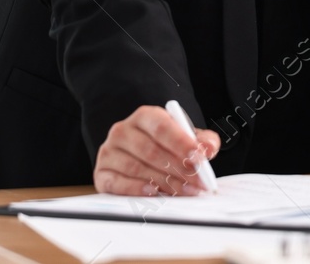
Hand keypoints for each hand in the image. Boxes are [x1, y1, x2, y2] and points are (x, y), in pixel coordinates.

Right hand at [93, 104, 219, 195]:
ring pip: (137, 168)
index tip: (199, 159)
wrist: (135, 154)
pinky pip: (117, 183)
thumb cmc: (163, 145)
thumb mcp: (185, 138)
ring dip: (163, 182)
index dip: (182, 144)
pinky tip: (153, 193)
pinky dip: (136, 189)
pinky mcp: (101, 173)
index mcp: (145, 116)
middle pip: (151, 151)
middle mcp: (123, 131)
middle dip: (178, 169)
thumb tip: (208, 149)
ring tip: (183, 191)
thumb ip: (202, 140)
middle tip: (197, 182)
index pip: (163, 127)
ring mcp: (109, 152)